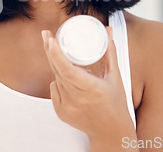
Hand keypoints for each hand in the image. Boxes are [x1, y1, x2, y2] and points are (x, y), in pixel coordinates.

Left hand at [42, 27, 135, 147]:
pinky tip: (67, 78)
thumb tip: (108, 30)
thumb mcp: (115, 77)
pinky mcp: (61, 112)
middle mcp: (77, 99)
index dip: (56, 54)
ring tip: (68, 59)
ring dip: (57, 65)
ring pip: (55, 78)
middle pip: (57, 70)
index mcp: (92, 89)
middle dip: (50, 50)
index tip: (50, 39)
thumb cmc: (115, 103)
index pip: (67, 70)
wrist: (110, 132)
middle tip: (47, 34)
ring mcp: (67, 107)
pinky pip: (54, 88)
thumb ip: (110, 52)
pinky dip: (58, 80)